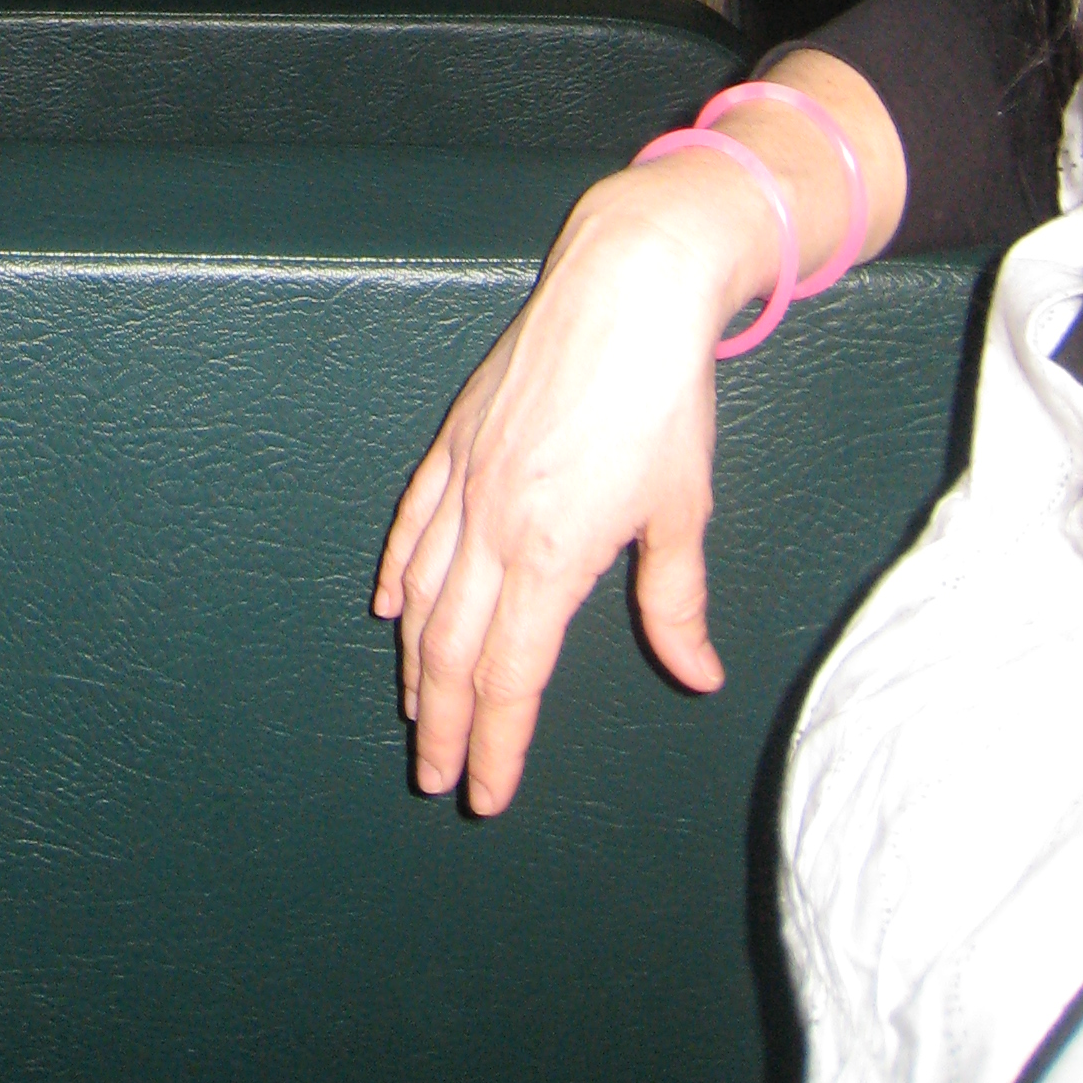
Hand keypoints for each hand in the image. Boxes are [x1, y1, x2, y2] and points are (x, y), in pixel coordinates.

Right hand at [372, 57, 904, 811]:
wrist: (625, 288)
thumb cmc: (664, 397)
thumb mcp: (683, 509)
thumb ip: (675, 601)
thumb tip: (695, 673)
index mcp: (552, 552)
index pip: (512, 676)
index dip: (498, 744)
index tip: (487, 794)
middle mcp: (493, 524)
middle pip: (451, 650)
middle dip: (442, 723)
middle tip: (437, 777)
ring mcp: (465, 479)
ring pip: (419, 593)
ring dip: (414, 662)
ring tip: (416, 710)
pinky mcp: (455, 440)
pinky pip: (411, 522)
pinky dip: (395, 572)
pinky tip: (386, 606)